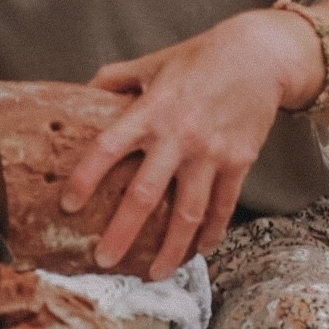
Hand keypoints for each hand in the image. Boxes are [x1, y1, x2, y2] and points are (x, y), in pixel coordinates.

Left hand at [66, 11, 322, 281]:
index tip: (68, 205)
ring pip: (188, 213)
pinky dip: (211, 233)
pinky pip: (223, 206)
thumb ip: (117, 78)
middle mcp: (178, 137)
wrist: (260, 55)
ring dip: (171, 249)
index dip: (85, 178)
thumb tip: (83, 89)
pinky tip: (199, 251)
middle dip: (122, 232)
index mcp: (150, 111)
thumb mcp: (154, 61)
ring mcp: (210, 154)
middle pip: (145, 195)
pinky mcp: (238, 162)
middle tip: (104, 260)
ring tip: (154, 273)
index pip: (107, 148)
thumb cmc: (201, 57)